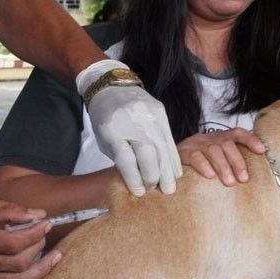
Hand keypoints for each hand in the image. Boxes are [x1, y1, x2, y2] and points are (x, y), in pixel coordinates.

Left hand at [78, 61, 180, 195]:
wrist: (111, 86)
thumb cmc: (105, 118)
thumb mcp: (104, 140)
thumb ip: (120, 158)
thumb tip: (139, 182)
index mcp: (110, 130)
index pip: (126, 159)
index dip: (134, 178)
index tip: (140, 192)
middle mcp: (131, 121)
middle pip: (148, 153)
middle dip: (154, 176)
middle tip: (158, 191)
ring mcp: (148, 114)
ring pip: (162, 147)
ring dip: (168, 170)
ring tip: (170, 187)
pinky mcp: (160, 111)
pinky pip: (170, 138)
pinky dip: (173, 157)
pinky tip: (175, 171)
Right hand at [178, 129, 264, 185]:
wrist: (169, 158)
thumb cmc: (200, 163)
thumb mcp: (216, 158)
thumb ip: (231, 163)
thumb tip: (250, 178)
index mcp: (220, 138)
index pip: (237, 133)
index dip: (250, 140)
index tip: (261, 150)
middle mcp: (209, 138)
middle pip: (226, 144)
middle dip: (237, 161)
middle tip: (243, 179)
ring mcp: (196, 143)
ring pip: (213, 150)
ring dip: (223, 166)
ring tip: (230, 183)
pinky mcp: (183, 152)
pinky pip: (195, 156)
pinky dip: (203, 165)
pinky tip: (210, 176)